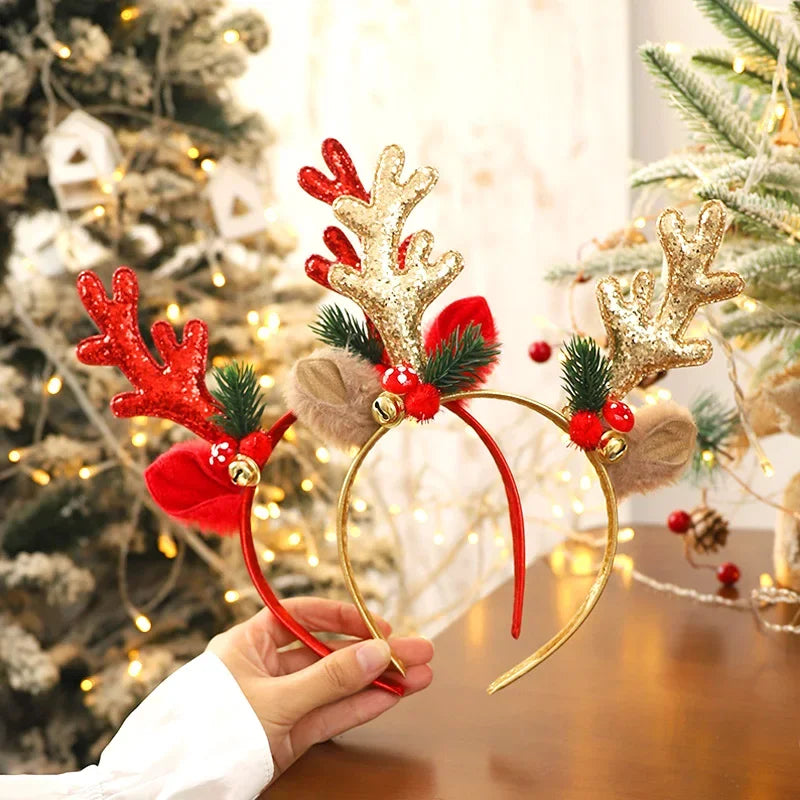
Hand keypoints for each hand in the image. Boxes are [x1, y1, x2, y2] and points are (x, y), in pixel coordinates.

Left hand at [207, 597, 433, 779]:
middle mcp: (266, 668)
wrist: (180, 788)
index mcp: (248, 643)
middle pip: (330, 652)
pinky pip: (332, 715)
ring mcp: (281, 703)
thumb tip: (377, 652)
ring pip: (337, 686)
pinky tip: (394, 695)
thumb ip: (328, 678)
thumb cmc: (212, 730)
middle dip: (374, 652)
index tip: (378, 625)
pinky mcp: (289, 736)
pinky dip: (362, 706)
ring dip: (378, 680)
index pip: (302, 616)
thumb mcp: (274, 698)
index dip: (342, 617)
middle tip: (418, 649)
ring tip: (421, 674)